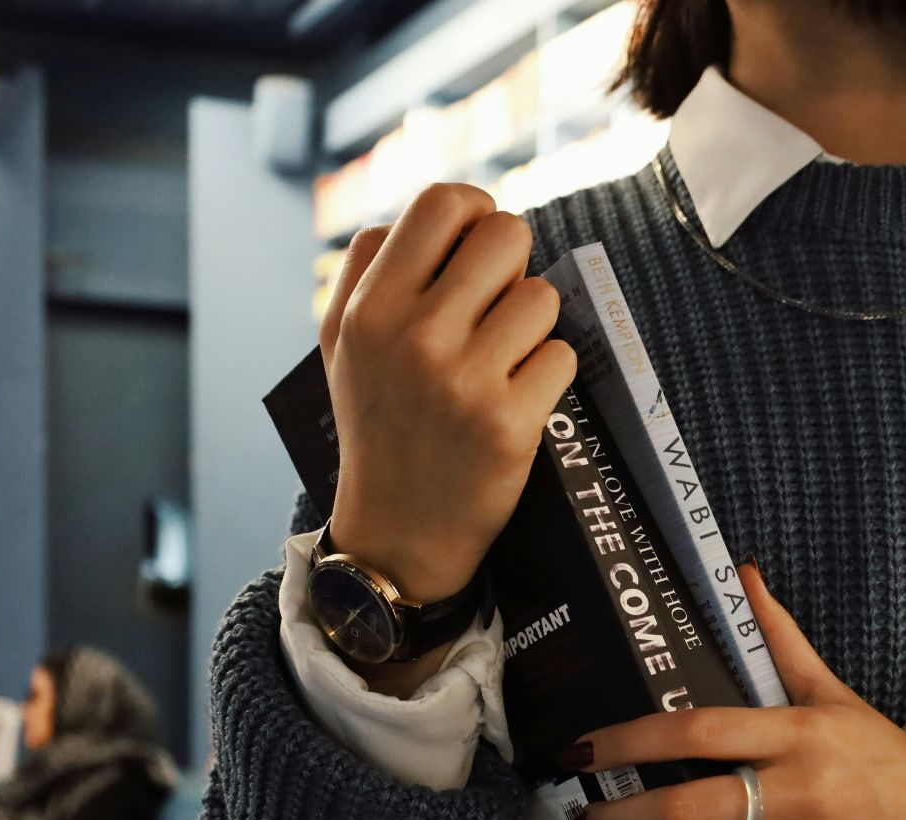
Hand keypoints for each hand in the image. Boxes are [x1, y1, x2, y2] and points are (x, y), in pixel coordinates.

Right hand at [321, 183, 576, 602]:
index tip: (479, 239)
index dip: (476, 209)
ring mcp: (465, 381)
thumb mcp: (343, 341)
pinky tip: (517, 397)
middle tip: (498, 300)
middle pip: (507, 235)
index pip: (442, 203)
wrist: (396, 531)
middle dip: (513, 262)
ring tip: (502, 358)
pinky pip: (562, 354)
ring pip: (541, 297)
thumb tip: (443, 207)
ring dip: (532, 324)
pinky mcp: (510, 423)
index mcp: (371, 308)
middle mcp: (415, 336)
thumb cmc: (378, 421)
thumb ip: (374, 266)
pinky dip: (548, 373)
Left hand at [570, 563, 905, 819]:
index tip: (578, 751)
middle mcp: (802, 792)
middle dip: (621, 818)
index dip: (627, 740)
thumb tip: (743, 572)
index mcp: (799, 732)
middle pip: (690, 808)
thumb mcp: (837, 696)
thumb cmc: (890, 760)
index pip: (697, 731)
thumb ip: (782, 640)